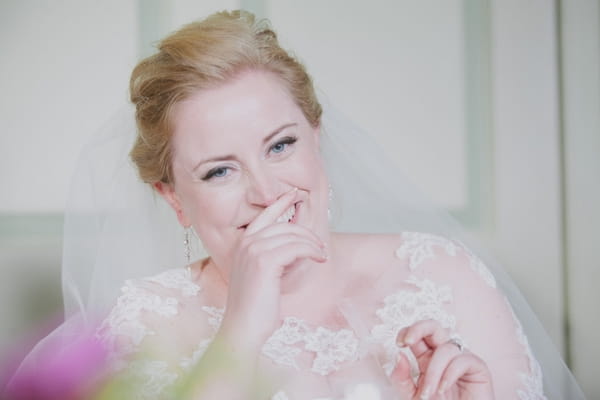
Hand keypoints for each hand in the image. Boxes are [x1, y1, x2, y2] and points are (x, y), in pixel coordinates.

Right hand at [218, 188, 326, 350]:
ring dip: (312, 243)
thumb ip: (273, 256)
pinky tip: (319, 258)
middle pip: (284, 225)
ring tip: (321, 254)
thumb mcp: (262, 275)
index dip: (280, 203)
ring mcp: (254, 251)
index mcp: (242, 245)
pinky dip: (311, 251)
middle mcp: (246, 243)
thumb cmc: (256, 306)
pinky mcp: (265, 261)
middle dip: (306, 232)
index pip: (264, 216)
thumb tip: (297, 244)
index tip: (295, 194)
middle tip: (320, 244)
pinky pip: (296, 247)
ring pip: (292, 235)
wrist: (244, 327)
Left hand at [392, 320, 494, 399]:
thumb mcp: (412, 396)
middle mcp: (443, 355)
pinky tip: (444, 388)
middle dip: (419, 328)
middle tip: (407, 341)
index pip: (418, 335)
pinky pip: (462, 360)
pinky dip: (449, 375)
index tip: (399, 344)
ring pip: (445, 349)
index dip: (407, 332)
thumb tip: (398, 356)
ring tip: (428, 393)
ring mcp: (460, 359)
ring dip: (433, 372)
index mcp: (427, 358)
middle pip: (433, 327)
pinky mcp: (477, 367)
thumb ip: (401, 379)